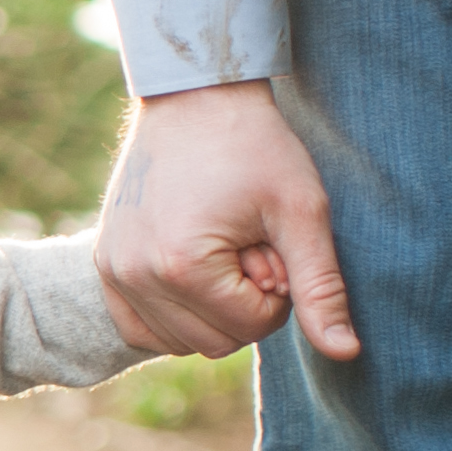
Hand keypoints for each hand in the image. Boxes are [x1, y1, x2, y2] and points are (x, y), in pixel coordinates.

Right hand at [94, 79, 356, 360]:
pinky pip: (142, 329)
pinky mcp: (104, 266)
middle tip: (248, 244)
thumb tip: (347, 354)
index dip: (280, 289)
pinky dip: (174, 316)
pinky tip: (193, 274)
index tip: (273, 240)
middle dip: (245, 305)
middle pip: (216, 344)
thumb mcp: (301, 212)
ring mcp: (112, 273)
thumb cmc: (254, 146)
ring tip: (220, 249)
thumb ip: (322, 288)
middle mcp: (135, 277)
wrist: (194, 96)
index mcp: (182, 267)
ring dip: (211, 311)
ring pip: (180, 343)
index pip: (252, 327)